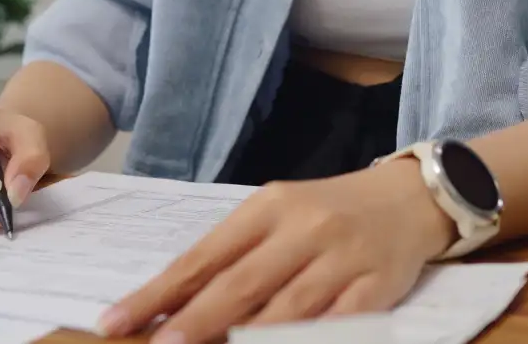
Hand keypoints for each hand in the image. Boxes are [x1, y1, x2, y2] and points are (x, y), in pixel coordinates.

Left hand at [97, 160, 456, 342]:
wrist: (410, 196)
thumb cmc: (330, 212)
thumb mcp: (279, 218)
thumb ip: (236, 257)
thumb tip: (177, 307)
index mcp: (267, 207)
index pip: (203, 256)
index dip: (159, 293)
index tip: (116, 320)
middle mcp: (302, 228)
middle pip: (240, 282)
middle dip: (195, 321)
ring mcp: (341, 257)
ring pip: (287, 306)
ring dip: (247, 338)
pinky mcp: (376, 285)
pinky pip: (338, 322)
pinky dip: (308, 339)